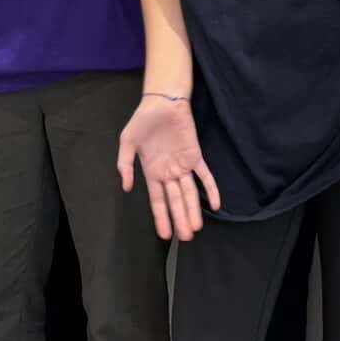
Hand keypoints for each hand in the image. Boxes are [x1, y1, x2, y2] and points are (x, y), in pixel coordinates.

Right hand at [116, 94, 220, 240]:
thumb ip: (125, 165)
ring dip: (193, 210)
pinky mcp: (195, 155)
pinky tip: (215, 204)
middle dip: (180, 219)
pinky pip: (204, 175)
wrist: (162, 102)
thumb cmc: (143, 121)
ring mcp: (183, 165)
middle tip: (185, 238)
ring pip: (189, 192)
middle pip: (175, 201)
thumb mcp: (127, 142)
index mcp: (152, 172)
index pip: (157, 200)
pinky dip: (210, 188)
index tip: (164, 236)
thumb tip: (125, 188)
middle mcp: (168, 172)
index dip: (161, 217)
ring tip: (195, 229)